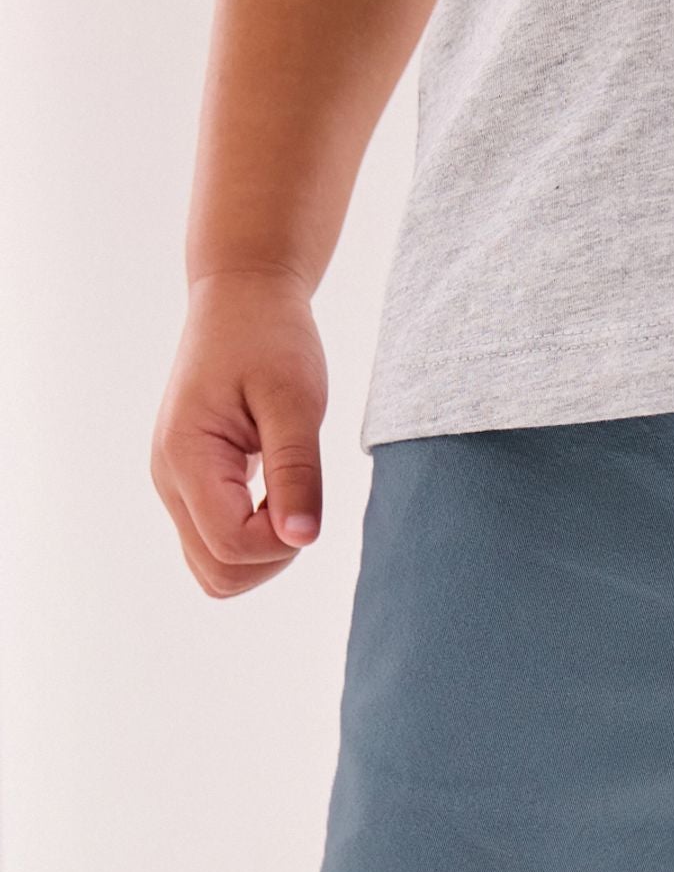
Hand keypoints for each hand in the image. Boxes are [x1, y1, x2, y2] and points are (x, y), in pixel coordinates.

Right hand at [150, 268, 327, 598]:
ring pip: (214, 569)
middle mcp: (168, 479)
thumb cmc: (270, 338)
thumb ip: (297, 471)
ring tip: (288, 497)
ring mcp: (174, 486)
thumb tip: (301, 538)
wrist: (240, 298)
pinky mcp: (189, 486)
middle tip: (301, 501)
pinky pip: (217, 545)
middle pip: (218, 572)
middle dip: (272, 558)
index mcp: (186, 456)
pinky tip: (276, 499)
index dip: (280, 543)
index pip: (231, 546)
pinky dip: (253, 542)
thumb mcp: (296, 400)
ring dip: (263, 556)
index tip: (306, 499)